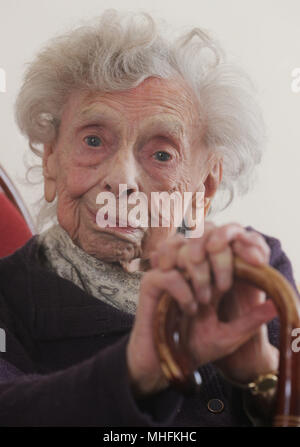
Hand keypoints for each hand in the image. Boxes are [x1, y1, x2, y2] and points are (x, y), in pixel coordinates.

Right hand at [126, 222, 277, 396]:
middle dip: (220, 259)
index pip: (223, 245)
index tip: (255, 261)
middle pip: (204, 238)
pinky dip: (181, 289)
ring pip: (184, 249)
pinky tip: (189, 308)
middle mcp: (188, 267)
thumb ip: (250, 321)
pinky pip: (168, 273)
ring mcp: (168, 271)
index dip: (240, 245)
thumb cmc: (196, 348)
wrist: (165, 364)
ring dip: (198, 273)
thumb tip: (275, 307)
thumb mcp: (229, 336)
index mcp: (208, 274)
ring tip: (204, 300)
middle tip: (224, 287)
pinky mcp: (151, 282)